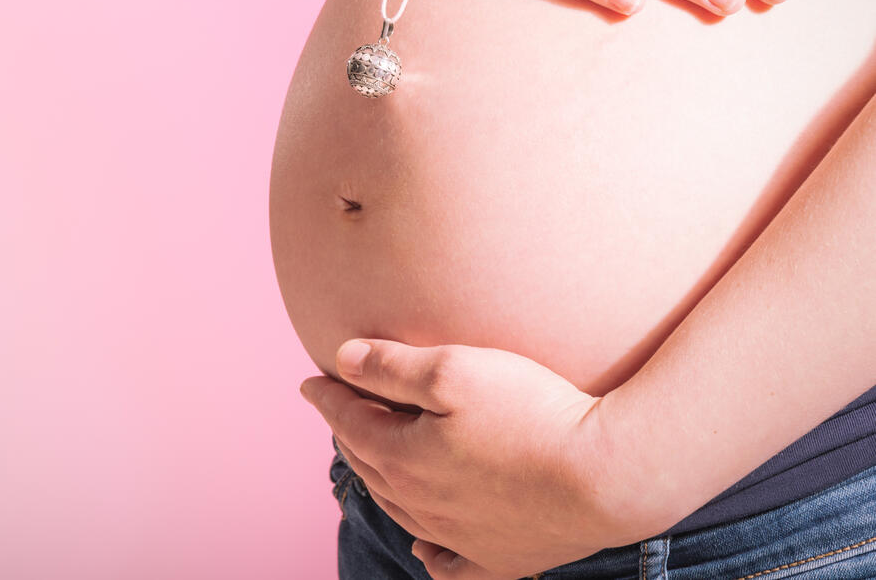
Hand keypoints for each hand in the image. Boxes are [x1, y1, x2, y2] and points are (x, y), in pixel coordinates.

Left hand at [300, 339, 648, 579]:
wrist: (609, 476)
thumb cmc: (531, 413)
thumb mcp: (454, 369)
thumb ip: (392, 366)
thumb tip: (342, 359)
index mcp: (404, 459)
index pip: (351, 423)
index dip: (328, 399)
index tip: (311, 381)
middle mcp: (423, 506)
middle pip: (371, 467)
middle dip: (350, 435)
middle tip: (341, 411)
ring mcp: (463, 539)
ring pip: (402, 511)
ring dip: (380, 482)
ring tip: (372, 460)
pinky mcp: (503, 558)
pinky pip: (452, 564)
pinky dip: (431, 555)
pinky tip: (424, 551)